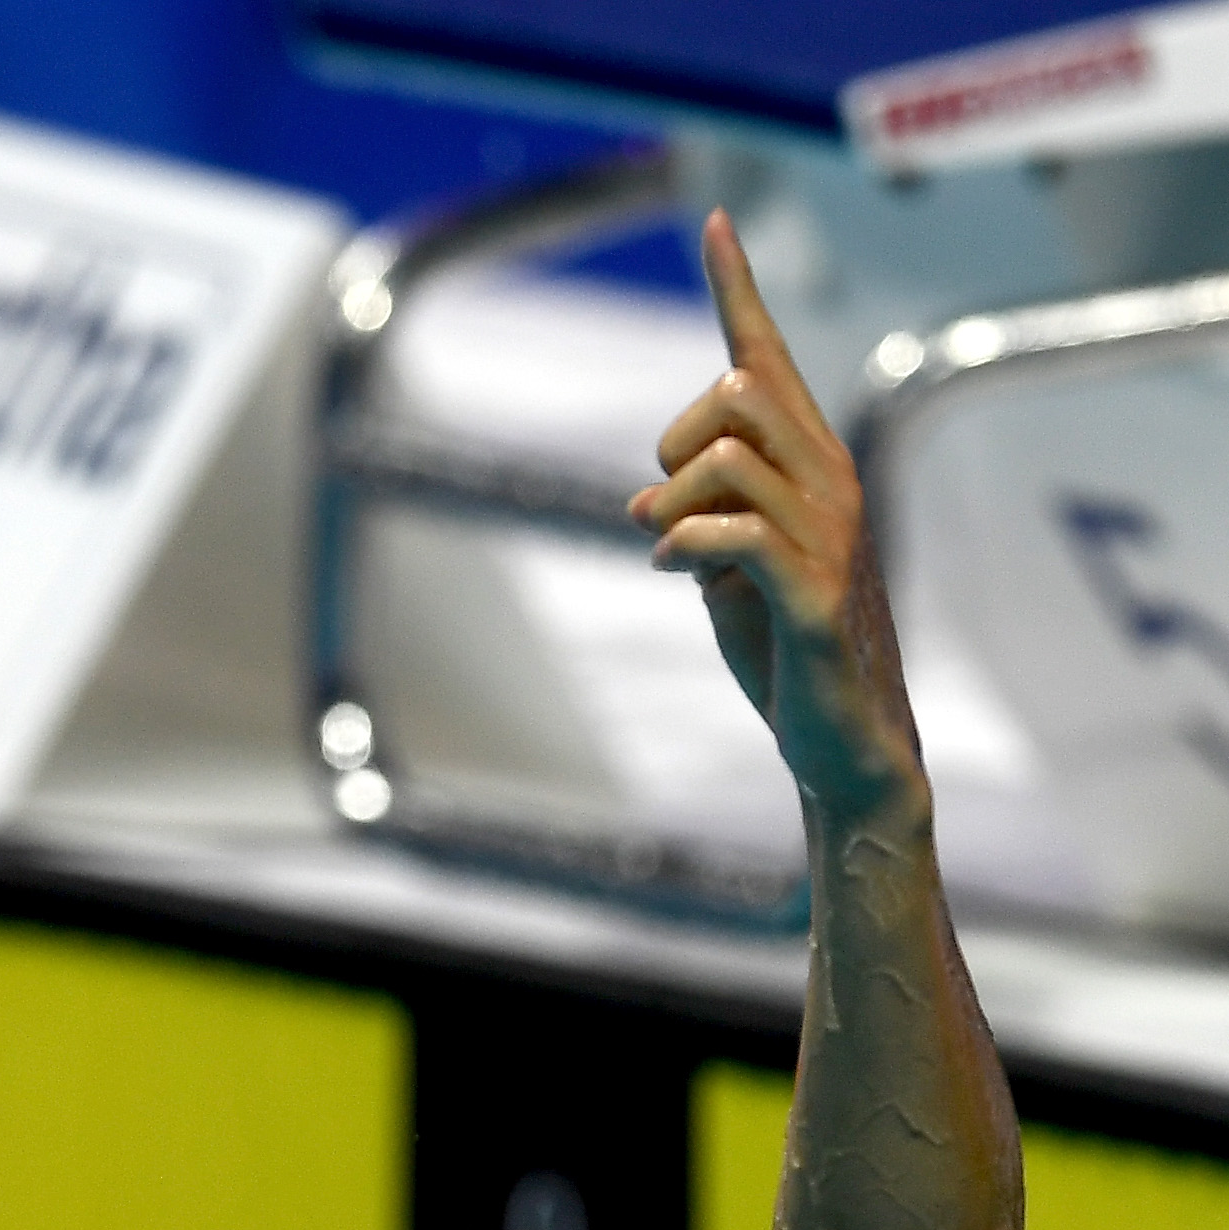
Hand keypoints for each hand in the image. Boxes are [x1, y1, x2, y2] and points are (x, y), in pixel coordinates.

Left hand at [630, 212, 925, 832]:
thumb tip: (653, 500)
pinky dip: (682, 546)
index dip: (739, 288)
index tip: (714, 222)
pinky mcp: (814, 593)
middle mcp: (831, 481)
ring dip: (670, 501)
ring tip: (662, 547)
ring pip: (726, 456)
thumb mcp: (731, 572)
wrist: (842, 740)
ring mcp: (829, 535)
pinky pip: (733, 532)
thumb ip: (704, 518)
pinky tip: (673, 573)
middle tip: (658, 508)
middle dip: (676, 437)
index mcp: (812, 466)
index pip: (770, 359)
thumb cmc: (788, 653)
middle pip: (738, 389)